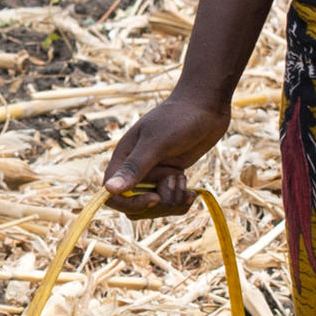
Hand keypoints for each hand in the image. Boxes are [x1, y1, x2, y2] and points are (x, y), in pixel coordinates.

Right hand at [103, 90, 230, 217]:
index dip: (130, 204)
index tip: (155, 198)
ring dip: (173, 200)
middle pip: (136, 207)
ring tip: (184, 179)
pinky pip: (172, 203)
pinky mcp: (172, 178)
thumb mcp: (156, 143)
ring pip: (157, 207)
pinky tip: (193, 192)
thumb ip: (134, 167)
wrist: (206, 107)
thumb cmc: (179, 118)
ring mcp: (155, 175)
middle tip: (176, 182)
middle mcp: (137, 170)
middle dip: (158, 204)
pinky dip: (183, 201)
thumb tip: (108, 189)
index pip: (112, 195)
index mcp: (124, 159)